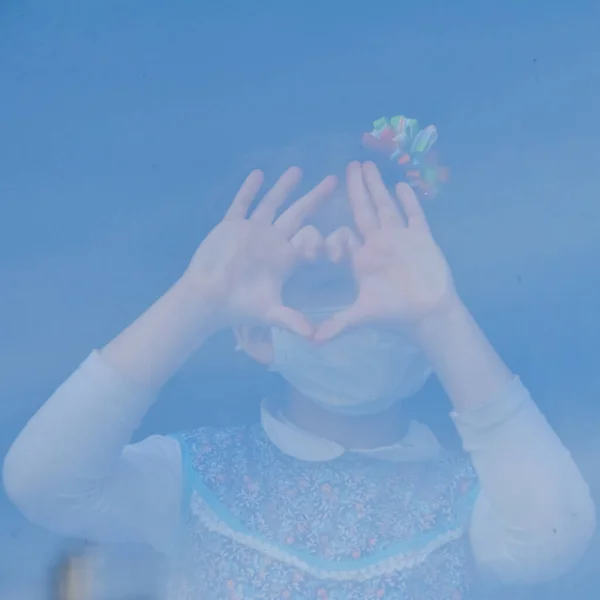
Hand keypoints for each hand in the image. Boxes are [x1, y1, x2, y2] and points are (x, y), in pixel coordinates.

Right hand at [183, 167, 336, 335]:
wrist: (206, 299)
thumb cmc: (238, 306)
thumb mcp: (269, 313)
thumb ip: (291, 321)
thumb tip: (314, 338)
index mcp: (285, 258)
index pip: (309, 239)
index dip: (325, 234)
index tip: (342, 224)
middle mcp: (272, 240)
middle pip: (297, 214)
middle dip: (314, 198)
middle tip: (333, 181)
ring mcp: (252, 230)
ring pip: (271, 203)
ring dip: (283, 187)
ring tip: (298, 169)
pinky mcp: (231, 225)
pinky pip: (242, 203)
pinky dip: (249, 190)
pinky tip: (259, 174)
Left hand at [315, 161, 457, 341]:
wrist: (429, 315)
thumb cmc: (395, 314)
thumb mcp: (361, 316)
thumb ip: (337, 324)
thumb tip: (310, 341)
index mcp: (361, 258)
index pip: (343, 236)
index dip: (332, 231)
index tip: (319, 222)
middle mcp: (378, 244)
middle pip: (364, 211)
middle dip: (356, 190)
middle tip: (348, 167)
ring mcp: (401, 239)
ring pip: (386, 206)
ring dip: (378, 187)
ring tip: (368, 166)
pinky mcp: (422, 238)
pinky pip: (414, 215)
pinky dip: (409, 201)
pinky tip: (402, 184)